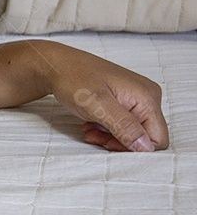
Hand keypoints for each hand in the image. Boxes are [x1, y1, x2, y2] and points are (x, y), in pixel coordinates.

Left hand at [45, 44, 167, 151]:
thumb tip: (146, 147)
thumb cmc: (73, 78)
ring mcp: (136, 98)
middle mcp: (147, 97)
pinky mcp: (125, 100)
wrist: (56, 65)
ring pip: (132, 132)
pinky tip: (91, 123)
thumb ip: (124, 126)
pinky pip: (124, 124)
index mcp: (147, 97)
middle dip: (119, 142)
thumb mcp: (97, 105)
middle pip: (145, 136)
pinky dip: (107, 129)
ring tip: (89, 128)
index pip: (157, 138)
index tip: (107, 143)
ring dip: (110, 136)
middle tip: (94, 135)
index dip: (133, 148)